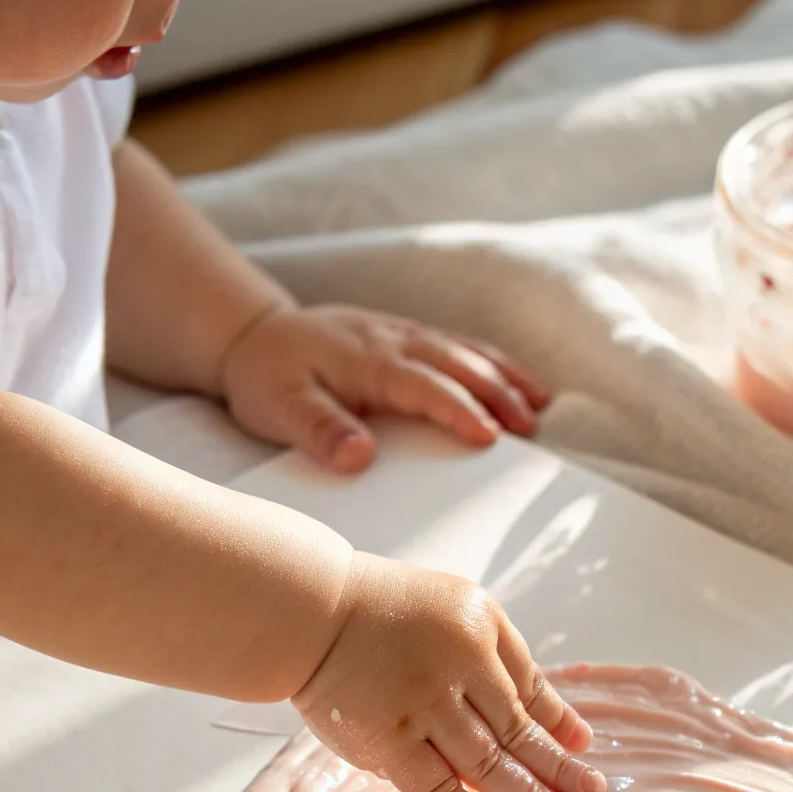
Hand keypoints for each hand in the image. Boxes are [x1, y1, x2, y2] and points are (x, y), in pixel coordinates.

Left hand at [219, 304, 549, 472]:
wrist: (253, 334)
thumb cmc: (267, 377)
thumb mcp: (279, 408)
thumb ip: (319, 430)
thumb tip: (361, 458)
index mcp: (367, 361)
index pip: (423, 386)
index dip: (458, 410)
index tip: (490, 437)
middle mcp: (391, 341)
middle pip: (456, 363)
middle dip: (498, 392)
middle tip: (531, 427)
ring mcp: (401, 334)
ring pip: (463, 348)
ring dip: (504, 374)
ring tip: (539, 404)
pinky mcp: (405, 335)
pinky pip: (456, 343)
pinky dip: (490, 360)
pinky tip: (515, 380)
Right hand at [293, 553, 605, 791]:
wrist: (309, 613)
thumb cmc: (380, 611)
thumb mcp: (453, 606)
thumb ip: (496, 653)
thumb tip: (546, 715)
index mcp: (480, 628)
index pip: (531, 687)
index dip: (559, 723)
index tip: (582, 749)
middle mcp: (459, 667)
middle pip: (520, 731)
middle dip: (560, 769)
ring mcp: (424, 707)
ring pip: (490, 766)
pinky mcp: (388, 741)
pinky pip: (439, 790)